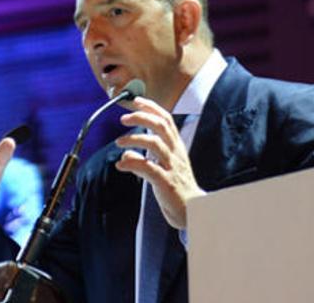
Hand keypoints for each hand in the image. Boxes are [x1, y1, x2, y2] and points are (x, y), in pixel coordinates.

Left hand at [114, 97, 204, 228]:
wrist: (193, 211)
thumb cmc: (177, 189)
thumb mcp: (162, 169)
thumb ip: (145, 159)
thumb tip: (126, 156)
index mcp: (176, 147)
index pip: (166, 120)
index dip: (151, 108)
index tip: (136, 101)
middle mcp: (175, 153)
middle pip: (161, 126)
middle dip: (141, 117)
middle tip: (123, 118)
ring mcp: (172, 167)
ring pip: (154, 143)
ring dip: (134, 139)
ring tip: (119, 142)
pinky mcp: (166, 182)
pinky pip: (148, 168)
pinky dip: (132, 163)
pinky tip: (121, 164)